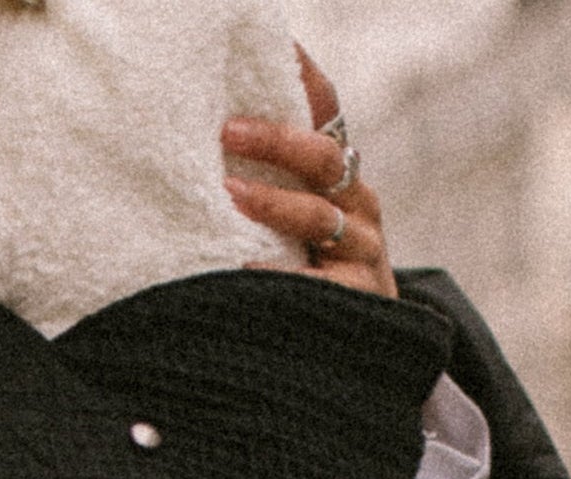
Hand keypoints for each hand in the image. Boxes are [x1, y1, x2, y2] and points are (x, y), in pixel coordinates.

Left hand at [222, 47, 397, 301]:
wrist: (361, 338)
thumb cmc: (312, 266)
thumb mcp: (295, 215)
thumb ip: (267, 178)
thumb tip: (209, 135)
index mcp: (340, 174)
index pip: (327, 114)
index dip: (306, 80)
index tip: (277, 48)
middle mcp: (358, 203)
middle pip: (323, 159)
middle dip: (277, 141)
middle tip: (228, 130)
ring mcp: (361, 248)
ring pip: (320, 216)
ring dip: (274, 202)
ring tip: (231, 193)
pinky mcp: (356, 296)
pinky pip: (314, 282)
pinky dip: (278, 273)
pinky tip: (244, 268)